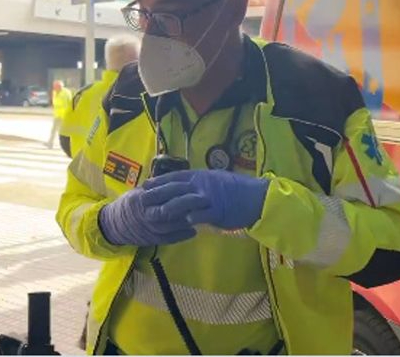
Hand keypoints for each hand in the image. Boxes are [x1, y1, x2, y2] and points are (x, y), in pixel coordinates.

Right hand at [98, 182, 208, 246]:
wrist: (113, 225)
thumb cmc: (129, 205)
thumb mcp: (138, 192)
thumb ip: (154, 188)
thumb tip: (175, 180)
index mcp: (141, 199)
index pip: (162, 193)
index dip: (178, 189)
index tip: (193, 184)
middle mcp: (145, 214)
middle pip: (168, 210)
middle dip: (187, 205)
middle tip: (204, 200)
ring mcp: (148, 229)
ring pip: (170, 225)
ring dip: (187, 220)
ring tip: (202, 214)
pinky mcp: (152, 240)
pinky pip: (169, 239)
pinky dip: (182, 235)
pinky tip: (194, 230)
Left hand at [143, 170, 268, 229]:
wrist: (257, 198)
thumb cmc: (237, 190)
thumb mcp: (215, 180)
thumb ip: (200, 183)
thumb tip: (186, 185)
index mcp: (201, 176)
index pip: (175, 176)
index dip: (159, 181)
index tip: (145, 184)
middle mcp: (202, 184)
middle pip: (175, 188)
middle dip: (157, 194)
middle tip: (142, 199)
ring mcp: (209, 197)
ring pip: (184, 201)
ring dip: (169, 208)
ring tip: (156, 215)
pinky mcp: (217, 211)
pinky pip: (201, 215)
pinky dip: (190, 218)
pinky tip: (180, 223)